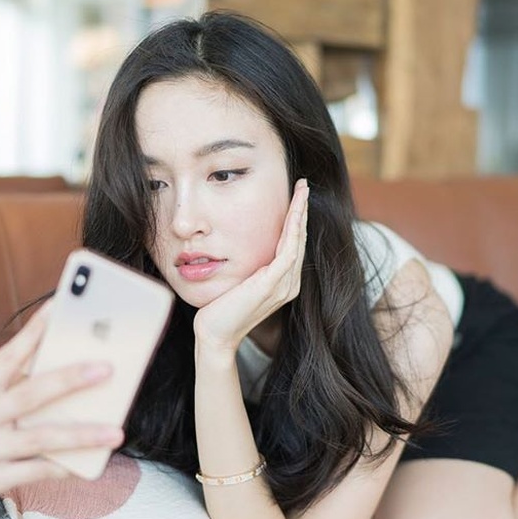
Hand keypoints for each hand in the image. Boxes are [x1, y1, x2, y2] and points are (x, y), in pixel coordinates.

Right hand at [0, 303, 124, 506]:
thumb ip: (24, 376)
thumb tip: (72, 346)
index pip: (6, 358)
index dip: (32, 333)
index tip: (58, 309)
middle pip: (26, 395)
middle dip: (69, 380)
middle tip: (106, 369)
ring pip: (39, 438)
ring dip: (82, 434)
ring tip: (116, 432)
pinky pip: (38, 471)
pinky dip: (66, 464)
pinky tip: (93, 459)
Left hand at [193, 178, 308, 352]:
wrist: (214, 334)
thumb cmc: (219, 309)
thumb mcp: (237, 280)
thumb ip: (247, 266)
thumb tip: (238, 243)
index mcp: (282, 282)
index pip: (293, 244)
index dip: (296, 218)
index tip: (296, 195)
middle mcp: (288, 283)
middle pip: (300, 239)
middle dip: (302, 210)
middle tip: (303, 184)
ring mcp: (283, 286)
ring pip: (298, 241)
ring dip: (300, 213)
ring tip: (302, 191)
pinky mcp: (273, 285)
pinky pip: (289, 251)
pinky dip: (293, 229)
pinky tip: (294, 212)